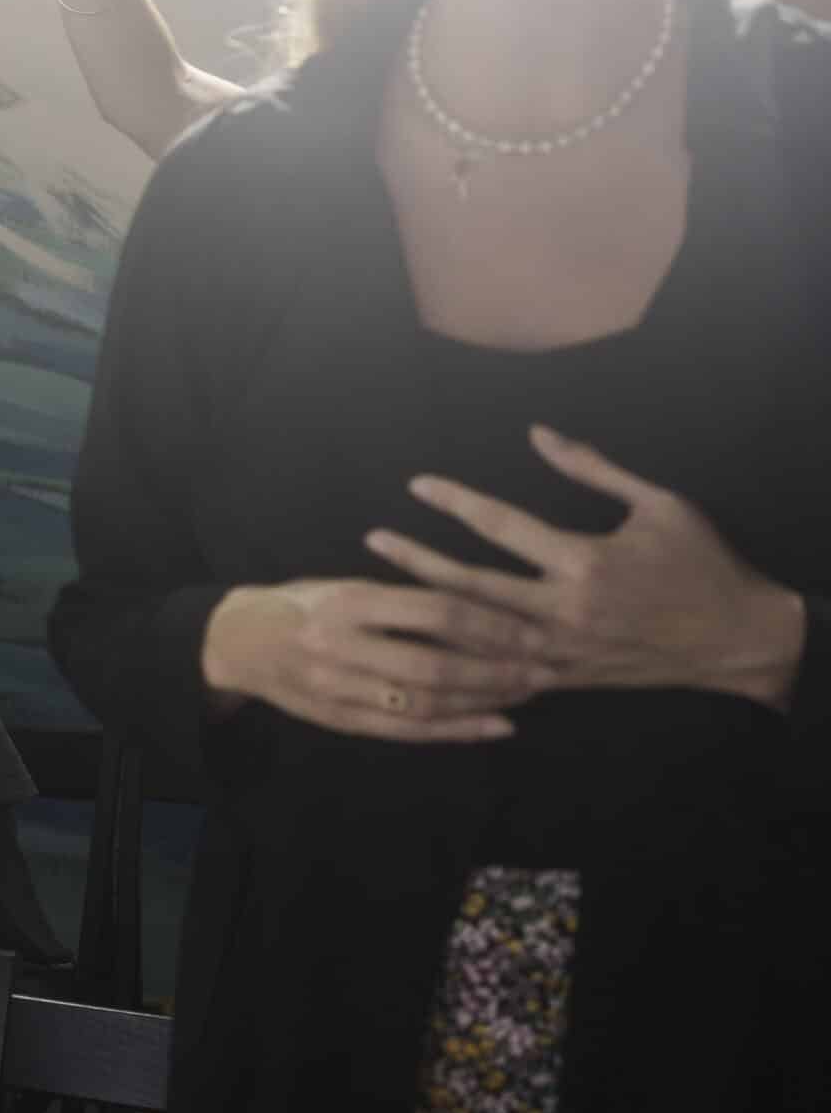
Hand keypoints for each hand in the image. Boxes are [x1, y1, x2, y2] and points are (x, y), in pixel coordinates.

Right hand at [202, 577, 550, 742]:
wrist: (238, 642)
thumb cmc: (301, 604)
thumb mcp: (344, 585)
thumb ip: (401, 599)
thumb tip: (482, 609)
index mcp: (347, 602)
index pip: (434, 613)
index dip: (490, 624)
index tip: (532, 629)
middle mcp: (342, 647)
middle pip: (435, 665)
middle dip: (497, 670)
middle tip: (544, 668)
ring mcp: (339, 689)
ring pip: (425, 704)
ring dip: (484, 702)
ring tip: (526, 693)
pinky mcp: (341, 720)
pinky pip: (407, 731)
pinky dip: (457, 731)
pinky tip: (495, 726)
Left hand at [366, 424, 805, 710]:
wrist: (738, 639)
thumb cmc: (701, 563)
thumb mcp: (659, 503)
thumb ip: (593, 468)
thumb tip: (537, 433)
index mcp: (585, 561)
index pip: (502, 525)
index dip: (455, 501)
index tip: (418, 485)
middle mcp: (565, 609)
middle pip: (471, 584)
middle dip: (417, 561)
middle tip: (374, 539)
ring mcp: (560, 650)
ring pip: (476, 635)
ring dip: (426, 612)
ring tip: (380, 593)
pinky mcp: (563, 679)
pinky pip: (499, 673)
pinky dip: (459, 662)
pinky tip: (421, 651)